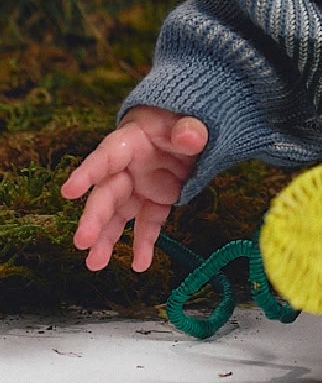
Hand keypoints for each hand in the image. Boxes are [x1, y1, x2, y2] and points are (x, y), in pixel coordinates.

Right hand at [59, 108, 208, 271]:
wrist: (188, 126)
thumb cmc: (178, 117)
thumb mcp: (188, 117)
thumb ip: (189, 129)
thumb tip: (192, 137)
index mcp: (131, 141)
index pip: (106, 156)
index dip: (88, 172)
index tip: (68, 190)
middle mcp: (129, 167)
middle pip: (107, 193)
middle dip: (94, 218)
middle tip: (82, 241)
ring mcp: (141, 185)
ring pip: (119, 214)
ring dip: (107, 238)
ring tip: (95, 264)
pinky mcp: (156, 199)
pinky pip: (148, 222)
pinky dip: (144, 242)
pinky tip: (140, 264)